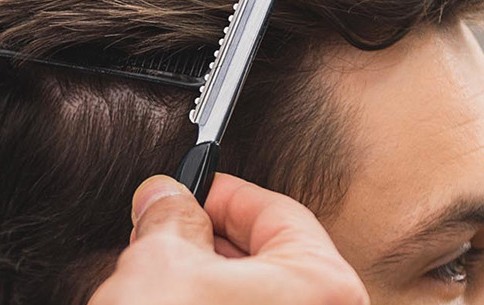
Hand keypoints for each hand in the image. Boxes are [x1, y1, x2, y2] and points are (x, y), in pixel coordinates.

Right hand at [91, 174, 368, 304]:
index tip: (189, 189)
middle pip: (275, 260)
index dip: (224, 194)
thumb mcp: (161, 263)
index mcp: (323, 286)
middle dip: (214, 242)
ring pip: (262, 300)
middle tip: (165, 230)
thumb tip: (165, 198)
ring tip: (160, 279)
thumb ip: (170, 219)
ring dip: (212, 284)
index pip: (278, 213)